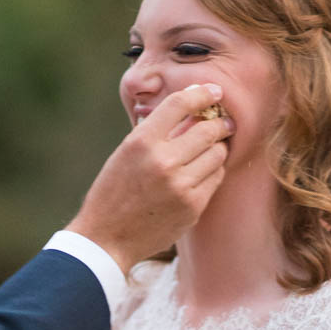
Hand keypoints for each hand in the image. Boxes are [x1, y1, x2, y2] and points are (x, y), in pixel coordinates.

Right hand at [66, 83, 229, 273]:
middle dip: (220, 124)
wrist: (106, 238)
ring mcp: (180, 186)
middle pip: (208, 129)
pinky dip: (212, 172)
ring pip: (218, 155)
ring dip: (217, 149)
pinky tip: (202, 173)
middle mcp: (162, 162)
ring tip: (209, 150)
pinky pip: (215, 179)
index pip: (179, 104)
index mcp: (141, 142)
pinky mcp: (192, 207)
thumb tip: (188, 108)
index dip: (202, 93)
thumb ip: (154, 131)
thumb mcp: (125, 152)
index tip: (214, 91)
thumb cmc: (113, 191)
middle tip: (224, 124)